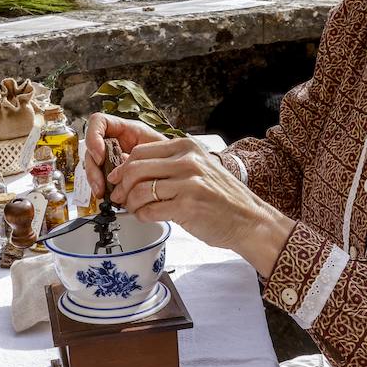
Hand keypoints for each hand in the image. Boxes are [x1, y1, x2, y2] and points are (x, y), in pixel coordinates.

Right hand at [82, 113, 167, 195]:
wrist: (175, 173)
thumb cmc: (170, 156)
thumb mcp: (158, 147)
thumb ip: (141, 153)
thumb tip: (123, 163)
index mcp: (125, 129)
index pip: (98, 122)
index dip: (94, 137)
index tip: (100, 156)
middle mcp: (114, 141)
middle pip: (91, 148)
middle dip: (93, 167)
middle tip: (100, 182)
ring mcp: (110, 157)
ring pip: (92, 165)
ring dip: (94, 180)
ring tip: (102, 193)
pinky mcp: (111, 174)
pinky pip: (98, 179)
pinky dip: (100, 188)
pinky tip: (105, 195)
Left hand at [107, 137, 292, 277]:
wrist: (249, 220)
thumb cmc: (221, 197)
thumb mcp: (198, 168)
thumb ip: (169, 164)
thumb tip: (130, 166)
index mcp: (187, 147)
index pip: (141, 151)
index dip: (123, 167)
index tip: (117, 180)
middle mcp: (188, 160)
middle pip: (135, 169)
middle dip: (122, 186)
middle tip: (119, 198)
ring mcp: (188, 183)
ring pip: (140, 190)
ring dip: (131, 203)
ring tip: (134, 210)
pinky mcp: (187, 206)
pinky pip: (151, 210)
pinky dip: (143, 215)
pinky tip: (147, 217)